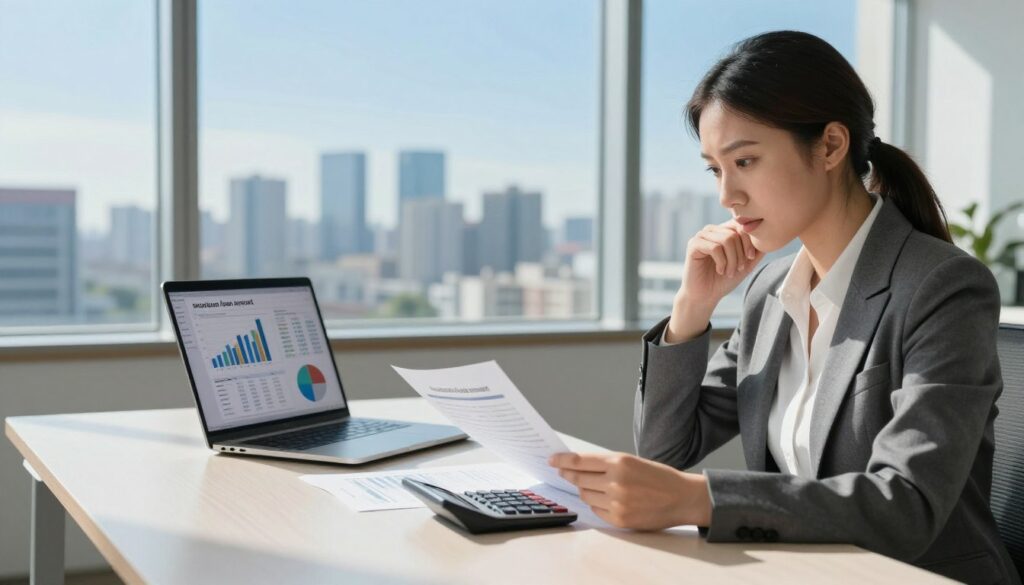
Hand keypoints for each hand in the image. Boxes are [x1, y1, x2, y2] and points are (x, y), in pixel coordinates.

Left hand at [548, 452, 711, 529]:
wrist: (682, 498)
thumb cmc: (658, 477)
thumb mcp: (633, 461)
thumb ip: (606, 463)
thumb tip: (577, 466)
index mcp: (620, 462)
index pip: (580, 461)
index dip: (562, 461)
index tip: (552, 460)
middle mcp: (616, 482)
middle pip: (579, 479)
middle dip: (569, 475)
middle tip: (563, 472)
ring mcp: (617, 503)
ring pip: (585, 495)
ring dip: (584, 490)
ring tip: (592, 486)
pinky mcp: (620, 519)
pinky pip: (596, 510)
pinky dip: (596, 504)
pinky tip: (604, 499)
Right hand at [679, 219, 765, 307]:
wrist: (705, 296)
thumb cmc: (724, 280)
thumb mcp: (746, 264)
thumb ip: (756, 250)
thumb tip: (769, 237)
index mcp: (723, 230)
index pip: (742, 225)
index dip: (750, 242)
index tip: (750, 259)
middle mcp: (712, 230)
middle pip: (735, 232)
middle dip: (741, 253)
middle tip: (738, 269)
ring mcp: (701, 236)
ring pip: (726, 239)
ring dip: (732, 260)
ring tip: (728, 272)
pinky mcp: (693, 245)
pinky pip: (715, 247)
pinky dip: (722, 262)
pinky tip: (719, 270)